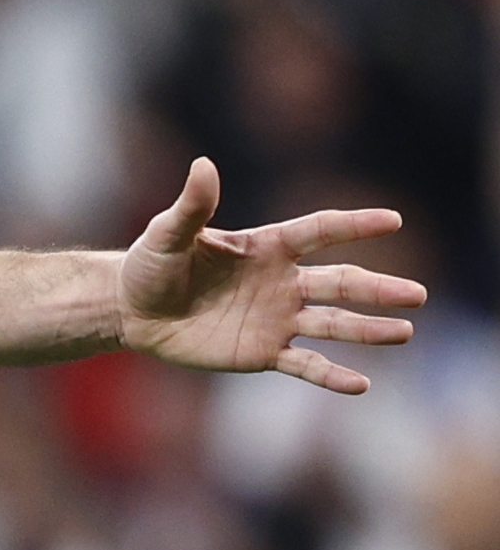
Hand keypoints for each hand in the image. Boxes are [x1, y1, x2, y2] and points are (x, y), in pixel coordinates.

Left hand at [119, 159, 426, 391]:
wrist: (133, 312)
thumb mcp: (167, 234)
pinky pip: (306, 366)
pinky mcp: (263, 353)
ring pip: (333, 324)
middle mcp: (281, 282)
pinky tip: (361, 384)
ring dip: (368, 330)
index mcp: (265, 247)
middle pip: (340, 283)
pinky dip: (332, 376)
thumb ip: (191, 206)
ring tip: (404, 331)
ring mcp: (277, 319)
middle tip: (417, 295)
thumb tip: (202, 165)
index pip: (317, 232)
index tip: (392, 220)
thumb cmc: (150, 265)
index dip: (353, 226)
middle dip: (378, 289)